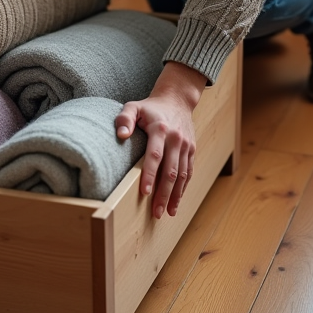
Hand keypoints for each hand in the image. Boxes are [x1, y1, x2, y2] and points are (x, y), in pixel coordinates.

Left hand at [116, 61, 206, 219]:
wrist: (177, 99)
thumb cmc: (150, 107)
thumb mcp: (134, 106)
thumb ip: (124, 119)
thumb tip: (121, 135)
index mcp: (160, 129)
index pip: (155, 156)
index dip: (150, 175)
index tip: (145, 192)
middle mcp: (176, 139)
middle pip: (170, 170)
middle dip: (164, 193)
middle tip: (156, 212)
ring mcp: (185, 145)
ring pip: (182, 174)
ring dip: (175, 195)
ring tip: (167, 212)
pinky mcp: (191, 150)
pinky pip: (189, 172)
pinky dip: (184, 188)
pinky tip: (176, 202)